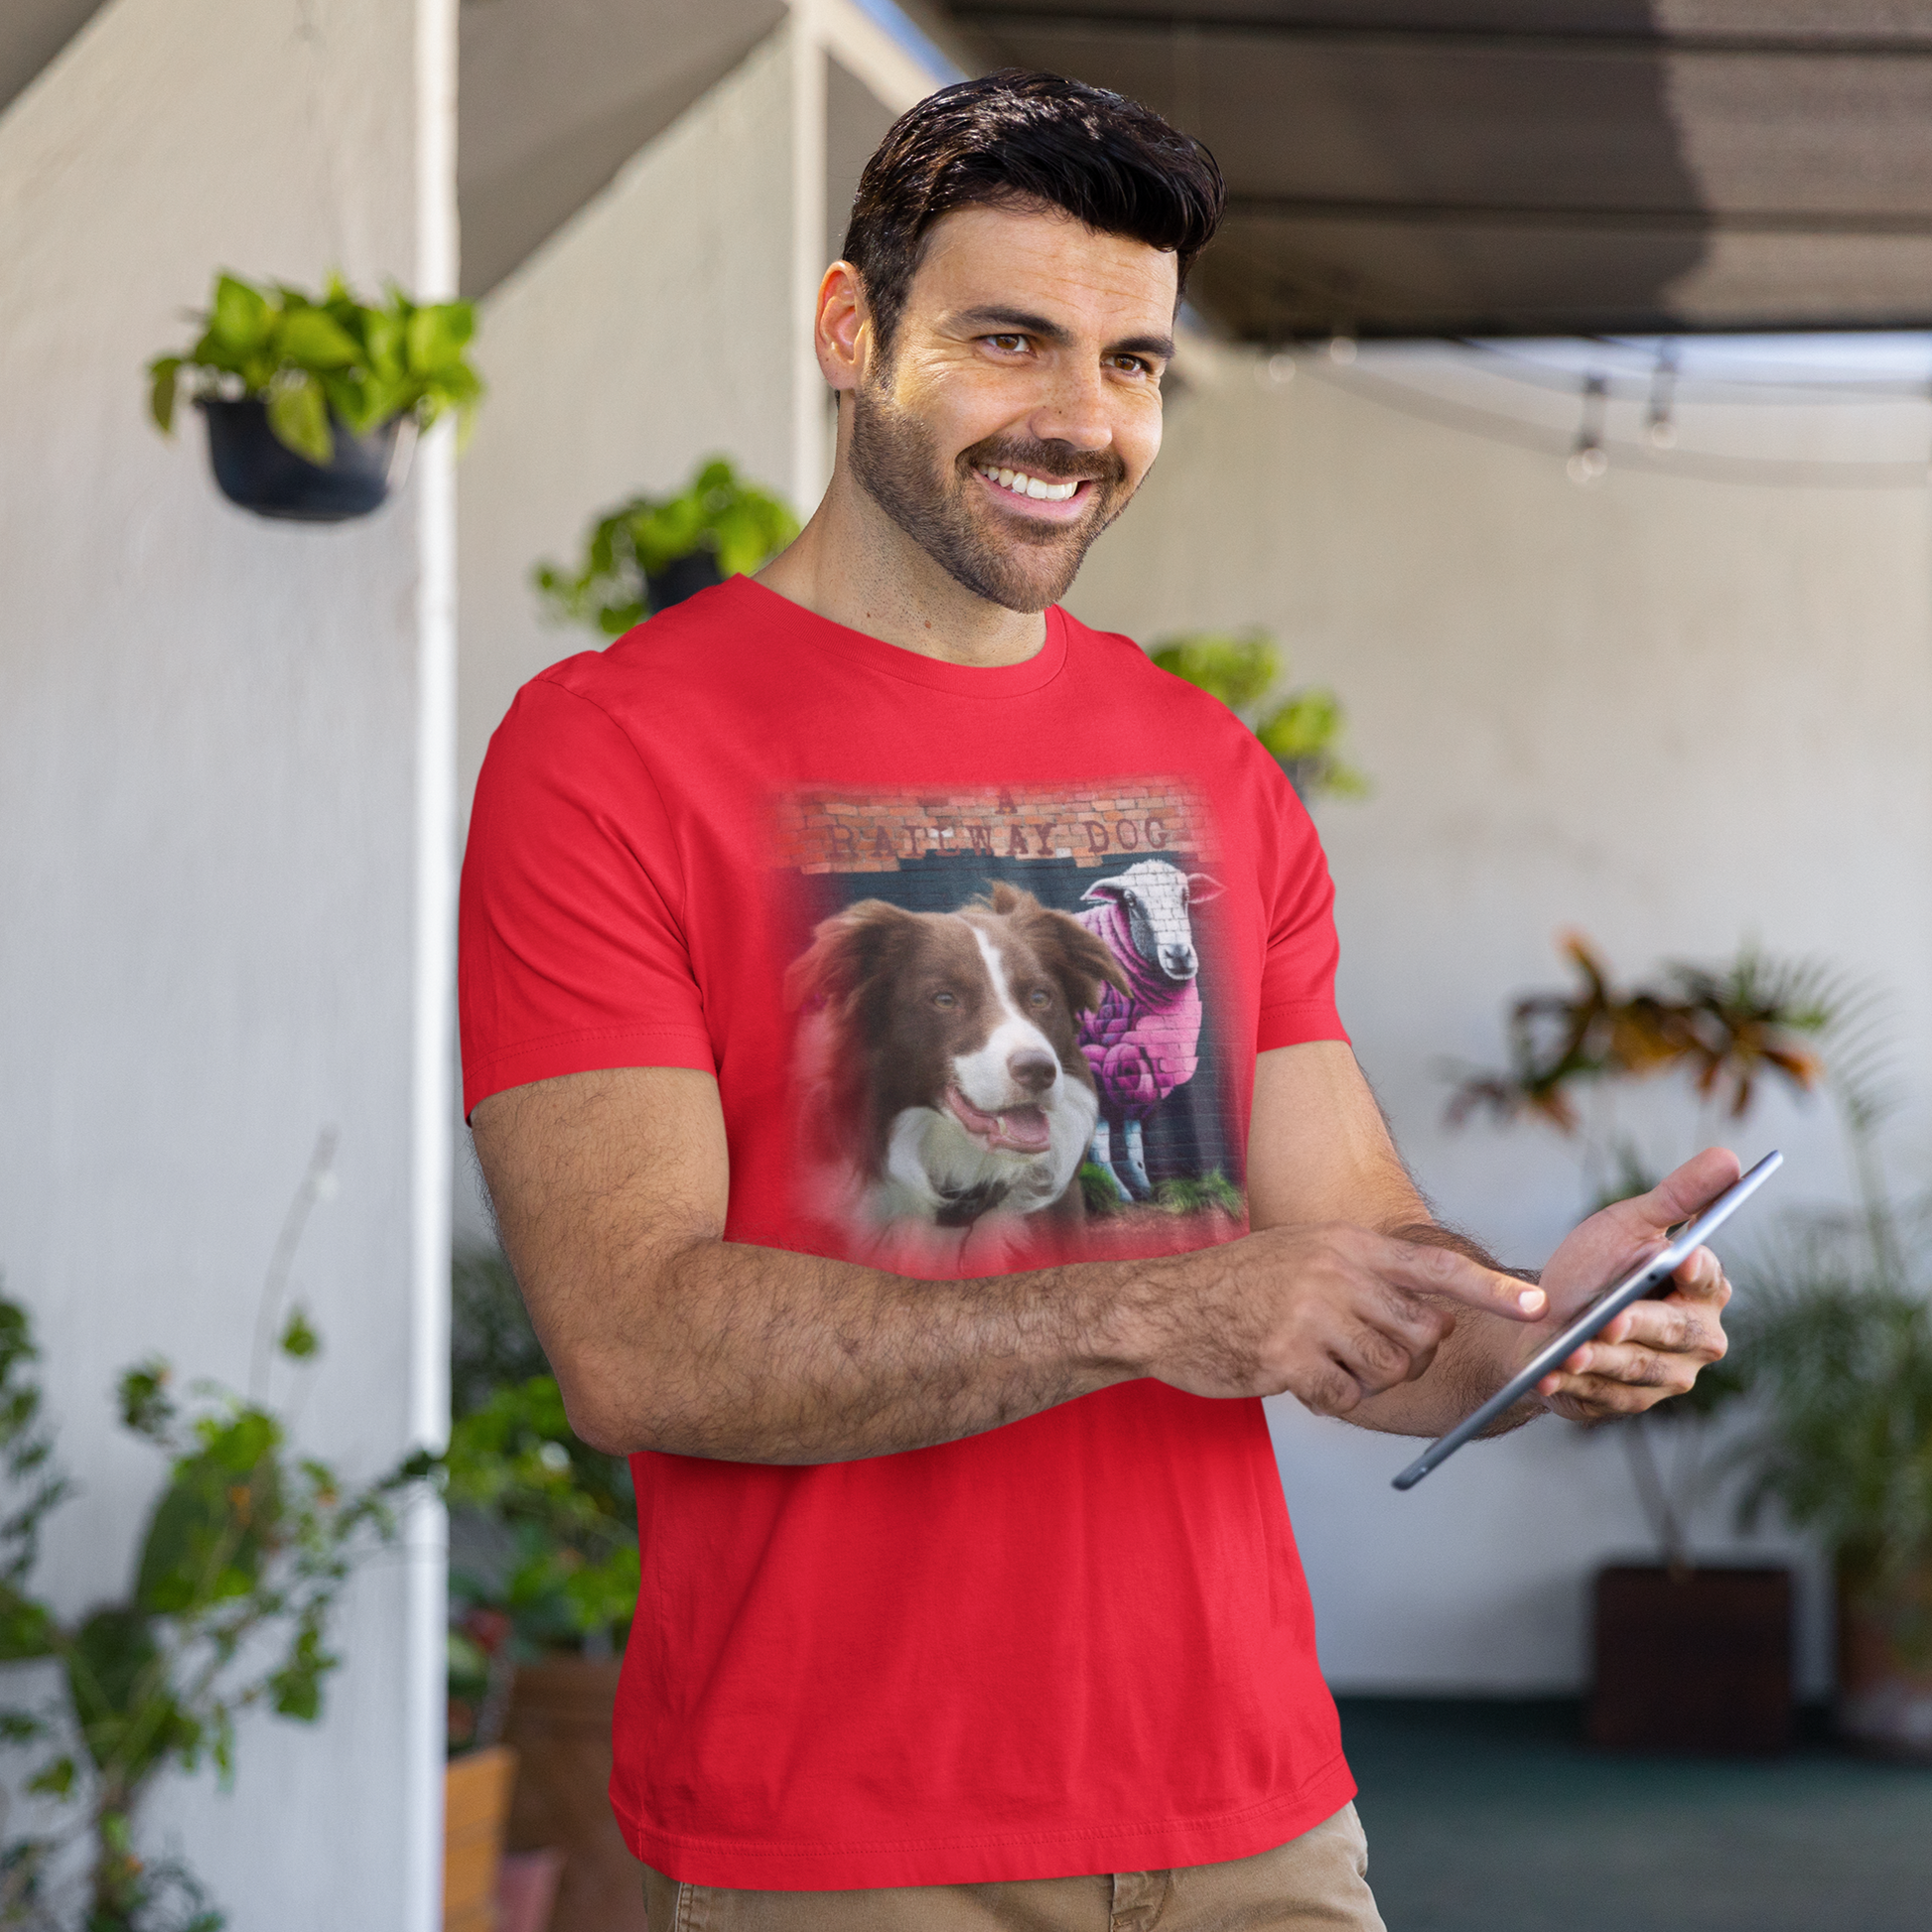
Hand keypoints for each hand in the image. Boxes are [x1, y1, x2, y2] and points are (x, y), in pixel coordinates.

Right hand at [1147, 1223, 1546, 1415]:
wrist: (1162, 1307)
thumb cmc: (1236, 1286)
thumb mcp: (1304, 1255)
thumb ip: (1365, 1276)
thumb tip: (1434, 1320)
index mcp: (1347, 1243)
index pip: (1436, 1266)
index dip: (1492, 1289)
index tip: (1539, 1306)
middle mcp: (1337, 1272)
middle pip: (1422, 1335)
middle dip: (1409, 1358)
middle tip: (1364, 1354)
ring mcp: (1312, 1314)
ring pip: (1391, 1371)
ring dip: (1368, 1382)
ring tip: (1325, 1364)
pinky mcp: (1289, 1358)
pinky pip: (1347, 1399)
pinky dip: (1331, 1400)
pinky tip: (1298, 1379)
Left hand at [1531, 1148, 1737, 1420]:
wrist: (1546, 1316)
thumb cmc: (1595, 1265)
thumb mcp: (1628, 1224)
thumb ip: (1677, 1195)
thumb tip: (1730, 1157)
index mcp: (1704, 1289)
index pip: (1708, 1280)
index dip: (1696, 1272)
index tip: (1682, 1259)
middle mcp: (1697, 1338)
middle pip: (1673, 1332)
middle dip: (1638, 1325)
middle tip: (1609, 1319)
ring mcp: (1667, 1376)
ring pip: (1636, 1368)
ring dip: (1599, 1360)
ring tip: (1567, 1351)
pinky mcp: (1630, 1402)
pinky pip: (1604, 1396)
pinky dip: (1573, 1385)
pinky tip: (1548, 1376)